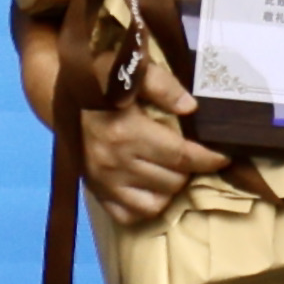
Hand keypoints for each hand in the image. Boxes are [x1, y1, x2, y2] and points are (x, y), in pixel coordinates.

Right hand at [78, 45, 214, 226]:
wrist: (60, 96)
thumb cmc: (101, 78)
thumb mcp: (131, 69)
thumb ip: (163, 85)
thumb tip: (191, 108)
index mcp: (125, 132)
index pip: (181, 155)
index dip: (208, 158)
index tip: (223, 156)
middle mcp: (113, 163)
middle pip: (174, 180)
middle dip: (189, 168)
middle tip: (190, 153)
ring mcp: (103, 182)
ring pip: (157, 202)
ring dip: (171, 186)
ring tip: (171, 167)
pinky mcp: (96, 193)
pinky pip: (132, 215)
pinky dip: (148, 204)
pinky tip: (152, 185)